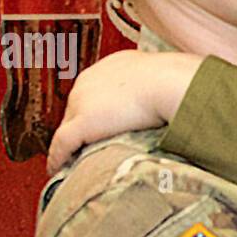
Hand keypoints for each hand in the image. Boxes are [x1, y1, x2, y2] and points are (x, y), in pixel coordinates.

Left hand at [47, 50, 201, 174]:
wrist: (169, 83)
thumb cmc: (177, 81)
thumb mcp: (168, 79)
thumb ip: (163, 89)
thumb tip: (179, 100)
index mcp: (111, 67)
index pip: (96, 92)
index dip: (99, 112)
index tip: (104, 127)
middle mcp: (90, 81)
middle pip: (77, 109)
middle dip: (82, 127)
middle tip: (87, 148)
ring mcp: (82, 102)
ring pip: (68, 128)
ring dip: (70, 144)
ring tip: (72, 161)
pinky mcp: (81, 123)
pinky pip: (61, 145)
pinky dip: (58, 158)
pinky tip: (57, 170)